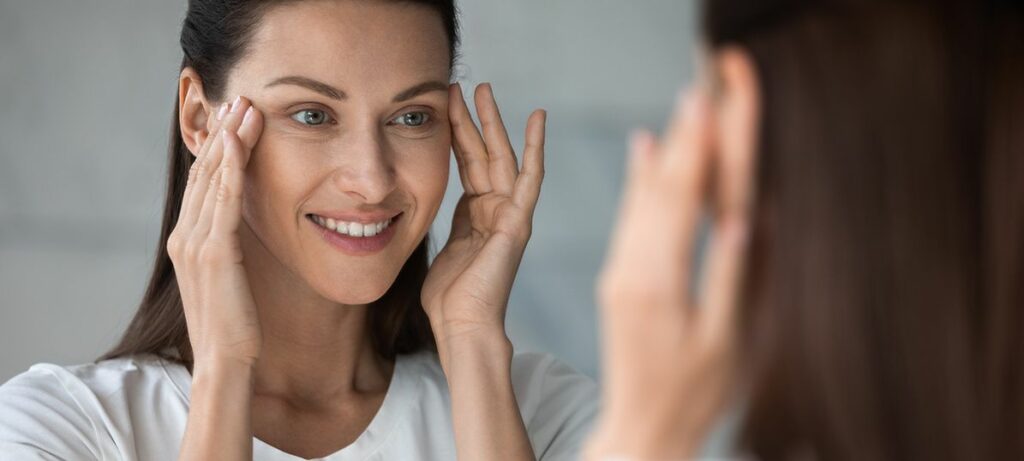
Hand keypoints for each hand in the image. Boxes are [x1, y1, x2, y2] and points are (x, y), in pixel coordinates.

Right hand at [167, 96, 264, 369]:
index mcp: (187, 241)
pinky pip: (223, 201)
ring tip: (246, 108)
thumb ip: (230, 247)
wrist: (226, 361)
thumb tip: (243, 226)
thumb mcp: (230, 276)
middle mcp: (184, 236)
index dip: (218, 148)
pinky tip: (239, 143)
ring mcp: (195, 243)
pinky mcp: (214, 252)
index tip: (235, 118)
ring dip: (230, 140)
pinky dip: (230, 169)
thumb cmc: (235, 323)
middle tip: (241, 98)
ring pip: (213, 179)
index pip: (203, 183)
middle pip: (205, 173)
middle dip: (224, 134)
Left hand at [421, 83, 545, 347]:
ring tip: (483, 88)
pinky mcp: (518, 221)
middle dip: (473, 119)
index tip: (445, 106)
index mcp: (476, 216)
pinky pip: (529, 177)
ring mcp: (510, 214)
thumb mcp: (440, 249)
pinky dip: (535, 147)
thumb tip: (429, 207)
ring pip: (502, 157)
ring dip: (493, 122)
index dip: (456, 134)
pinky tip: (536, 118)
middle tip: (463, 85)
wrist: (463, 325)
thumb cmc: (448, 299)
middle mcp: (496, 210)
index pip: (467, 164)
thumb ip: (445, 224)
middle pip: (484, 154)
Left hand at [585, 90, 748, 458]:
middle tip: (701, 90)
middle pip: (660, 192)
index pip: (682, 202)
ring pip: (642, 201)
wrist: (642, 428)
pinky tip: (644, 151)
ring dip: (664, 153)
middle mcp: (631, 270)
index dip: (697, 153)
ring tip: (684, 108)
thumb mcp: (723, 341)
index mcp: (659, 284)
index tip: (710, 107)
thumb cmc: (694, 394)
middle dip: (683, 139)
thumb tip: (745, 217)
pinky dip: (640, 183)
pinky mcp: (619, 280)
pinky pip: (629, 221)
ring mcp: (620, 274)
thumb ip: (731, 278)